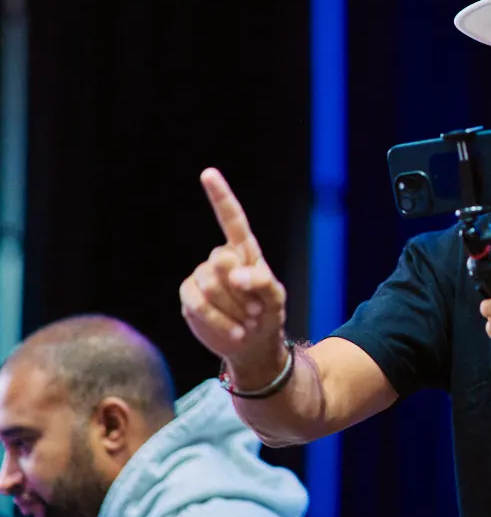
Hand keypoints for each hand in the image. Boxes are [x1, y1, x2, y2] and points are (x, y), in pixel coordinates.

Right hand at [180, 169, 287, 367]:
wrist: (252, 343)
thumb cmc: (268, 314)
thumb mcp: (276, 297)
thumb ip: (262, 281)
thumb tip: (235, 275)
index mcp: (245, 250)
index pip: (232, 219)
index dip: (220, 195)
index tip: (208, 173)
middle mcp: (221, 258)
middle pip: (221, 262)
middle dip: (241, 291)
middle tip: (257, 311)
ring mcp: (202, 276)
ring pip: (209, 286)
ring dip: (233, 310)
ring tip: (248, 322)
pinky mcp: (189, 296)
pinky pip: (196, 304)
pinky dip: (218, 320)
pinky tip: (235, 331)